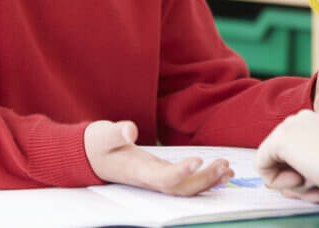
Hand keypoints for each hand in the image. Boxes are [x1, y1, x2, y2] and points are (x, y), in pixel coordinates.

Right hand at [84, 120, 232, 194]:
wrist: (89, 156)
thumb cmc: (95, 145)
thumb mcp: (101, 135)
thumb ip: (115, 133)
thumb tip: (129, 129)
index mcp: (137, 171)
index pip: (162, 178)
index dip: (180, 173)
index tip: (197, 159)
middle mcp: (150, 180)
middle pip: (181, 188)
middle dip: (204, 180)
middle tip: (224, 165)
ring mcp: (157, 178)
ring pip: (186, 188)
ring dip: (209, 181)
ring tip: (228, 169)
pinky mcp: (162, 173)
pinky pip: (186, 182)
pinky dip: (206, 178)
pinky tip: (222, 171)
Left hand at [256, 109, 318, 205]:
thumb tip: (304, 185)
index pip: (300, 157)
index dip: (310, 182)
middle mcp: (306, 121)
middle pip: (285, 161)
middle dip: (300, 186)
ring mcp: (292, 126)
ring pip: (274, 164)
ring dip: (292, 186)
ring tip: (317, 189)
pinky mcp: (280, 137)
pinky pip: (262, 166)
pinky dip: (277, 182)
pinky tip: (300, 181)